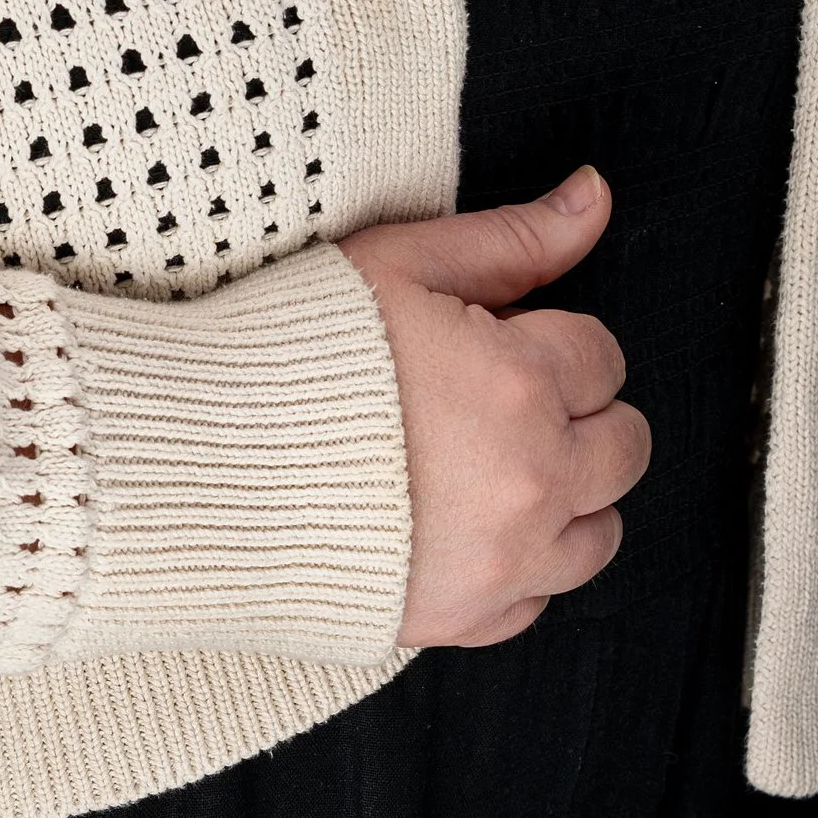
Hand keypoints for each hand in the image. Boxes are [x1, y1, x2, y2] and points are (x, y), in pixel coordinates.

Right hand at [338, 163, 647, 648]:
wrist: (194, 462)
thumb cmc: (290, 353)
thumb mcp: (400, 264)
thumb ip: (512, 238)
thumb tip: (594, 197)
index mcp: (521, 383)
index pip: (602, 357)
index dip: (549, 340)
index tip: (498, 342)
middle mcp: (532, 480)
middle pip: (623, 449)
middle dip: (577, 414)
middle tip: (501, 399)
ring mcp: (502, 562)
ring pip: (597, 536)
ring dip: (565, 496)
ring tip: (488, 463)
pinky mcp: (460, 620)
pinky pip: (536, 602)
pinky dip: (518, 568)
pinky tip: (461, 524)